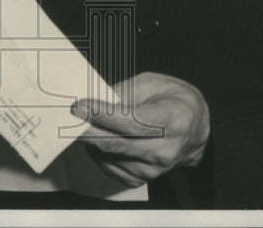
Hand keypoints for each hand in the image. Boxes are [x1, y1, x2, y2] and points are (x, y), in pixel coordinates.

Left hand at [72, 72, 209, 187]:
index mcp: (174, 120)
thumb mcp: (153, 83)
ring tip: (82, 123)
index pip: (131, 121)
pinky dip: (98, 152)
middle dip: (86, 130)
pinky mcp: (141, 179)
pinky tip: (97, 137)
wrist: (195, 128)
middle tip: (67, 117)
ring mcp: (154, 169)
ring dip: (90, 140)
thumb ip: (124, 92)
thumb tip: (95, 101)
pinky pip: (110, 167)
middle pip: (116, 143)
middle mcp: (165, 150)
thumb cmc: (174, 100)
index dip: (101, 114)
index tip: (79, 106)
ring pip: (108, 156)